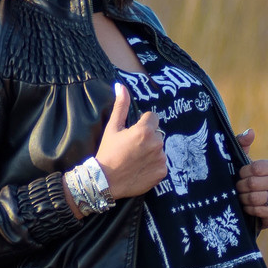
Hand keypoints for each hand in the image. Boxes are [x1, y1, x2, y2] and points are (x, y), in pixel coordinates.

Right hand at [93, 83, 164, 197]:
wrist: (105, 181)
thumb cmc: (108, 152)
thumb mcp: (112, 128)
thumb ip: (121, 106)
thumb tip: (121, 86)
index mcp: (145, 130)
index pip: (153, 117)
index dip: (142, 123)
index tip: (132, 133)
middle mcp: (157, 143)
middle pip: (157, 133)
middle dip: (147, 138)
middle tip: (132, 147)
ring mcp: (161, 159)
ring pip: (159, 149)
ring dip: (151, 151)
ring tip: (135, 159)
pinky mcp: (162, 172)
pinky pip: (161, 163)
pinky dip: (153, 165)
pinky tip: (141, 168)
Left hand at [233, 128, 267, 227]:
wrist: (256, 204)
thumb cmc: (249, 178)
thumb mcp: (244, 161)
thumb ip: (243, 144)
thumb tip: (250, 131)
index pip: (255, 168)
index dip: (242, 173)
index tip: (240, 175)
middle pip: (253, 183)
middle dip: (240, 187)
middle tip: (239, 188)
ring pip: (255, 198)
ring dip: (243, 199)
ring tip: (242, 197)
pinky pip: (258, 211)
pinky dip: (249, 209)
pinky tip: (248, 207)